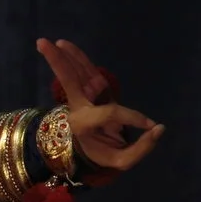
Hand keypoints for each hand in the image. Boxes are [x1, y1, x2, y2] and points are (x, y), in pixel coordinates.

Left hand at [36, 37, 164, 174]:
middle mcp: (78, 109)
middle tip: (41, 43)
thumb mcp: (122, 160)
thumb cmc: (106, 154)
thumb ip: (142, 147)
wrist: (94, 152)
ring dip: (64, 57)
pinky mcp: (88, 92)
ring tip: (49, 41)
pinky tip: (63, 45)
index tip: (149, 125)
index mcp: (84, 126)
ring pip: (74, 74)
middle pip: (69, 83)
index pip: (110, 113)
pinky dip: (77, 58)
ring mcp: (82, 98)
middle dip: (58, 64)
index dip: (133, 118)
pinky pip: (83, 72)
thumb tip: (159, 128)